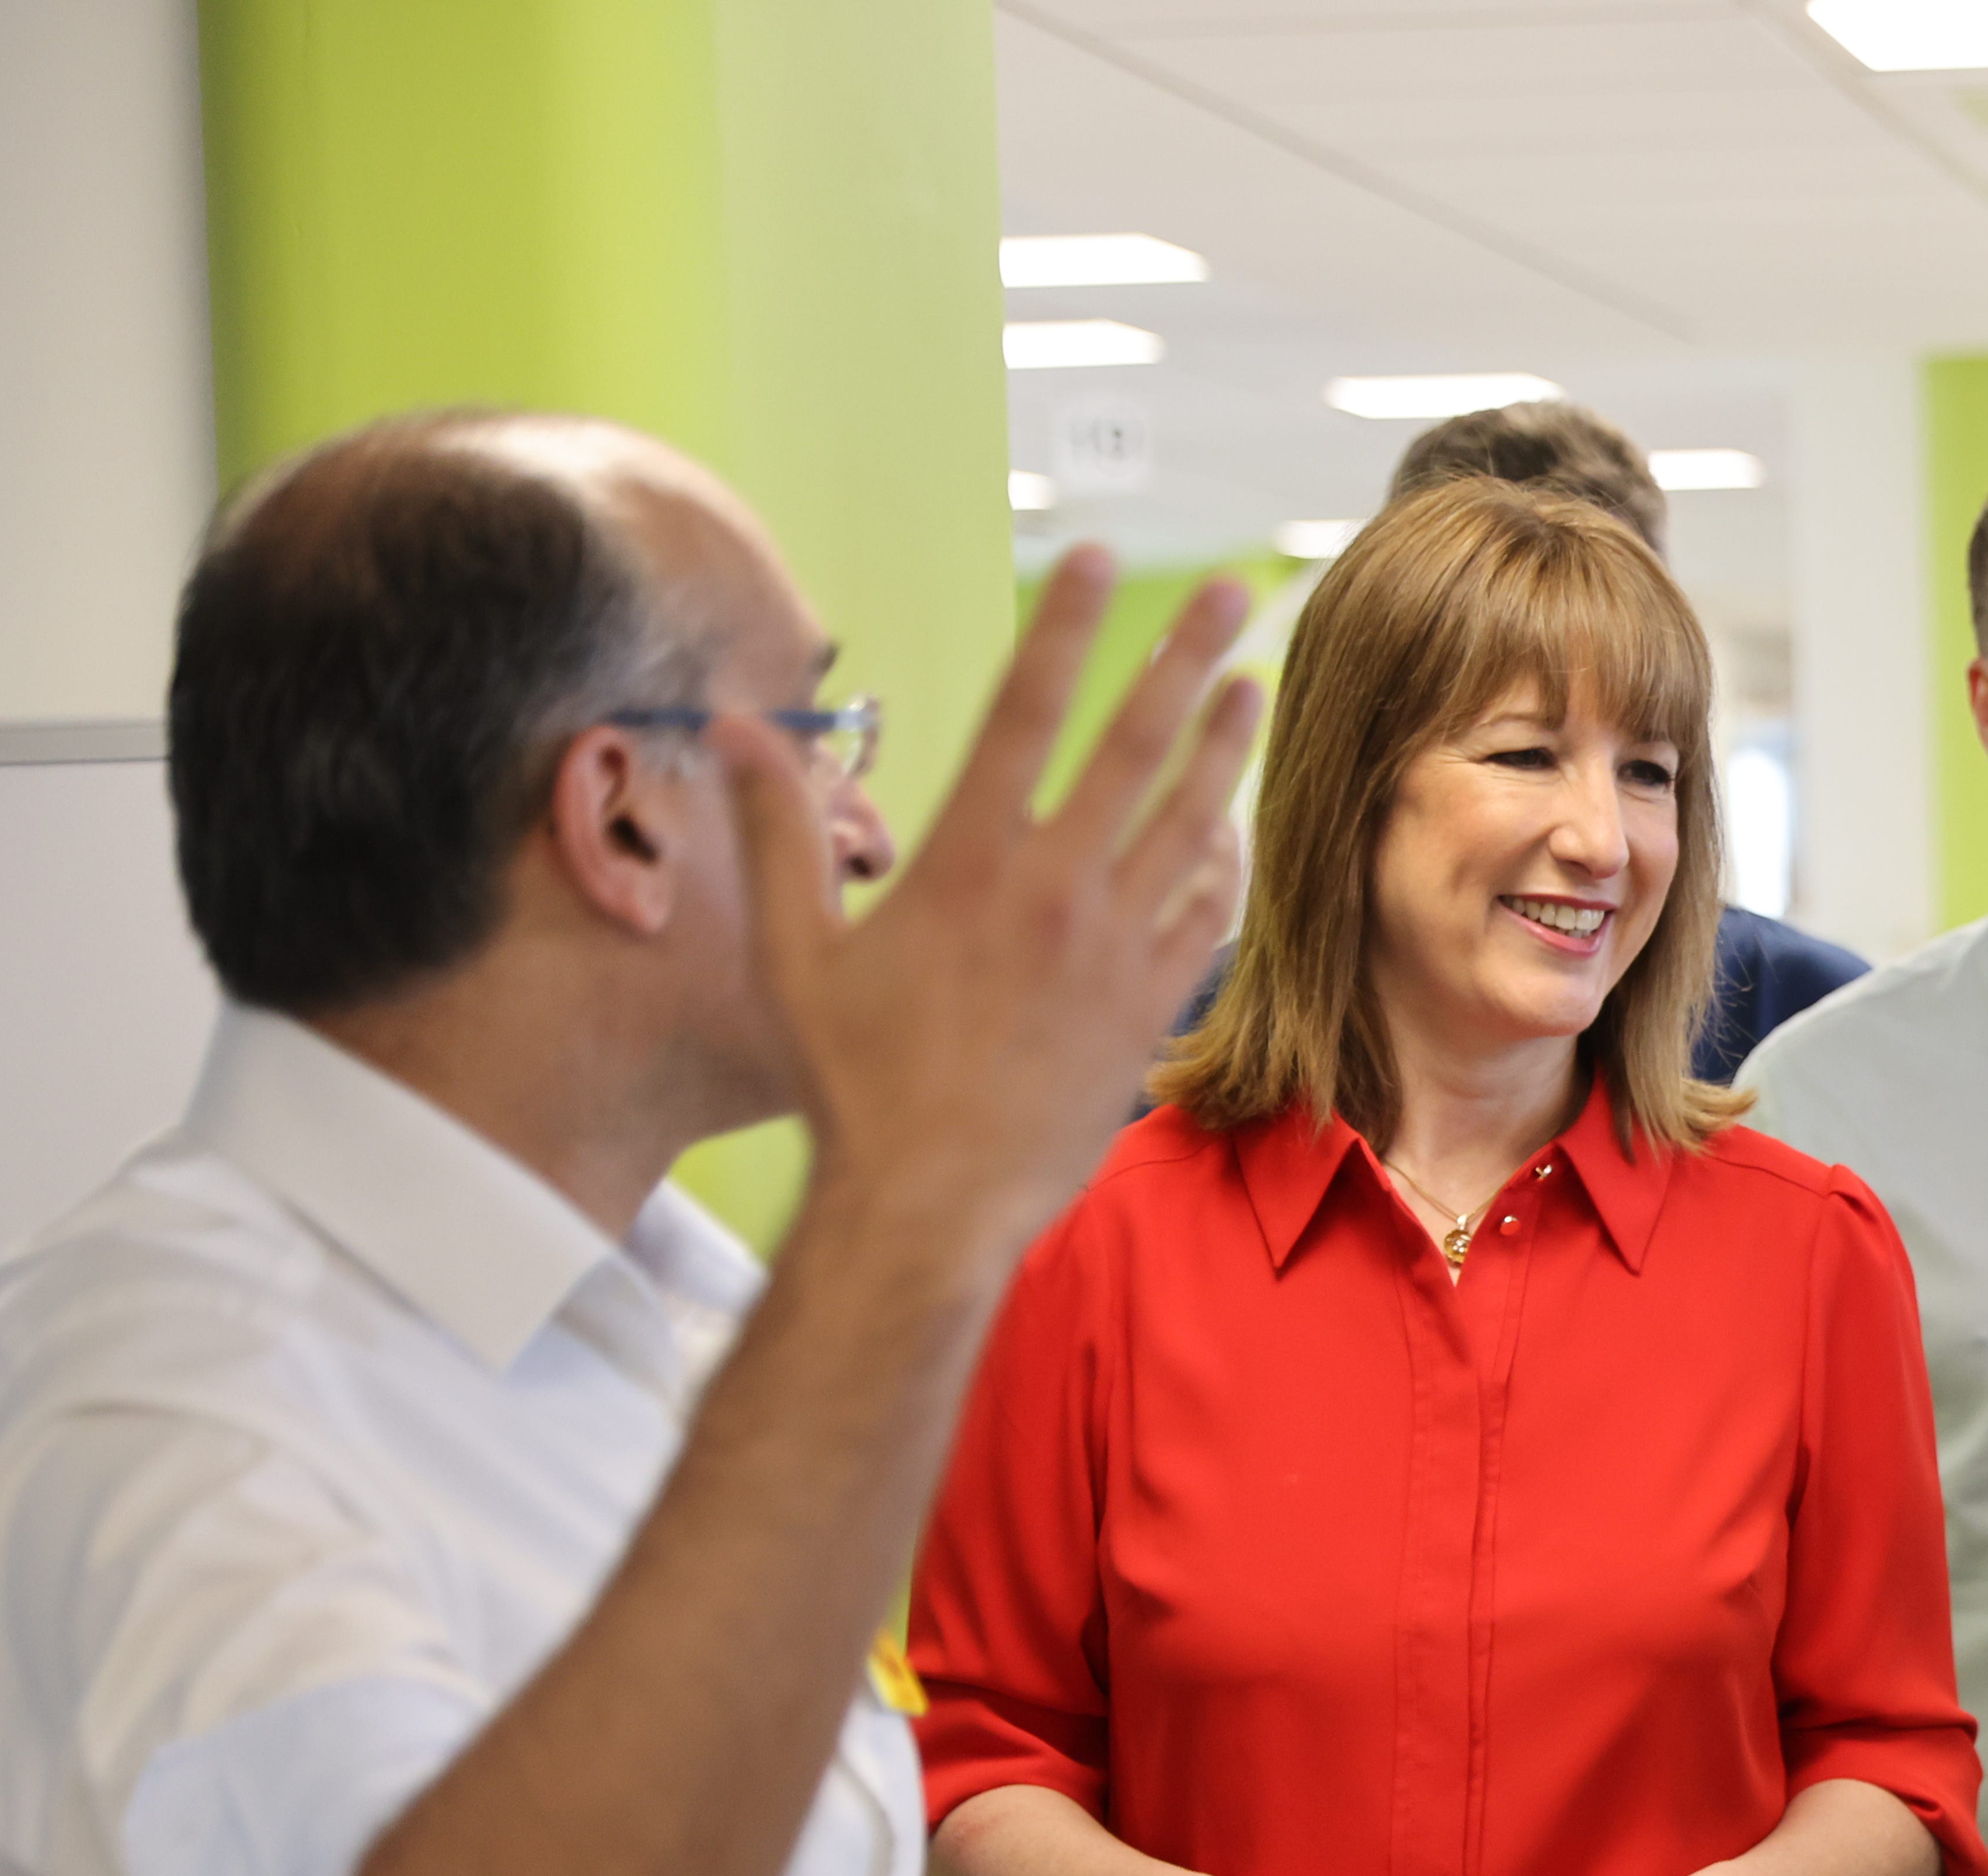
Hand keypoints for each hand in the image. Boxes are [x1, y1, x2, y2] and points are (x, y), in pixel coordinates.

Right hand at [724, 548, 1266, 1271]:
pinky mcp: (1143, 1008)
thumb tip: (735, 728)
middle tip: (1233, 592)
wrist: (928, 1201)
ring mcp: (1110, 949)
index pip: (1024, 710)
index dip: (1066, 627)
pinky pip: (1200, 919)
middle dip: (1184, 658)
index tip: (1101, 562)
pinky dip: (1217, 868)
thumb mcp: (793, 953)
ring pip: (1188, 822)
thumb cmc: (853, 1082)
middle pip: (1133, 746)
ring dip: (1224, 750)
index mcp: (967, 862)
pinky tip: (1226, 834)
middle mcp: (1052, 890)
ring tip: (1252, 688)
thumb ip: (778, 831)